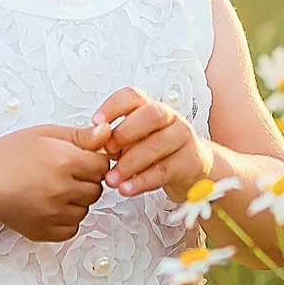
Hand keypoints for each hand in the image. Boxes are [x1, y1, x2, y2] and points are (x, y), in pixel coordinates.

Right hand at [0, 123, 111, 242]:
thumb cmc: (11, 154)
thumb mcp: (46, 134)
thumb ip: (81, 135)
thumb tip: (107, 132)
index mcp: (64, 161)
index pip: (102, 166)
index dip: (92, 161)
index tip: (79, 160)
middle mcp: (61, 189)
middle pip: (97, 189)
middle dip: (85, 181)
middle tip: (63, 173)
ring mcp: (53, 213)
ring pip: (85, 210)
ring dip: (76, 201)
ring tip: (52, 188)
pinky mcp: (44, 231)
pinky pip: (72, 228)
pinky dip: (65, 219)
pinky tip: (49, 205)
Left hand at [94, 87, 213, 200]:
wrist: (192, 168)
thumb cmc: (157, 151)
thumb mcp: (134, 140)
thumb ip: (114, 139)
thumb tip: (91, 141)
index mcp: (149, 107)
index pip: (132, 96)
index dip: (112, 106)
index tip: (96, 122)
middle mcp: (169, 118)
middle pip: (151, 114)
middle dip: (126, 132)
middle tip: (108, 150)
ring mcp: (182, 137)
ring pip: (158, 144)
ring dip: (130, 163)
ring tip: (112, 179)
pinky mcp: (189, 161)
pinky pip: (165, 170)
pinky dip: (143, 181)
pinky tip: (128, 188)